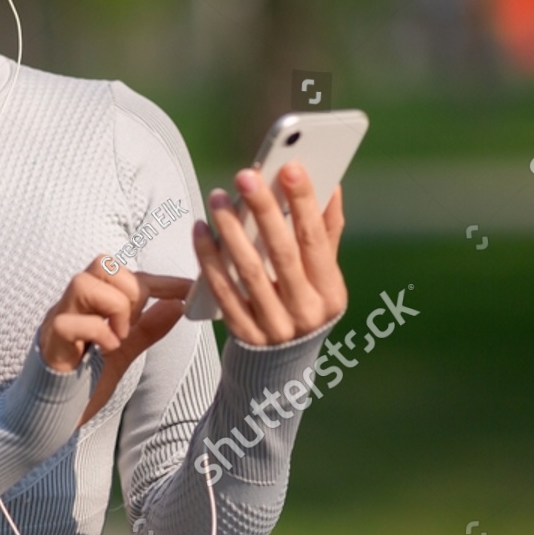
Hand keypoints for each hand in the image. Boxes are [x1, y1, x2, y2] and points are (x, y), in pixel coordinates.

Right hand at [37, 258, 191, 376]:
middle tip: (134, 323)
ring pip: (82, 283)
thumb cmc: (85, 379)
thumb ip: (148, 327)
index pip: (126, 275)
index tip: (187, 290)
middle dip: (130, 290)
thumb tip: (177, 305)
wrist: (53, 414)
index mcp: (91, 302)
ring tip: (119, 336)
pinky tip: (107, 350)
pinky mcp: (51, 343)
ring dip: (113, 307)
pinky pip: (69, 322)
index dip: (160, 281)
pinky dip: (97, 333)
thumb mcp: (125, 350)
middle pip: (101, 265)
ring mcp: (59, 320)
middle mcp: (73, 304)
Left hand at [191, 163, 346, 346]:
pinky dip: (208, 257)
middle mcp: (305, 311)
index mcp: (331, 292)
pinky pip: (222, 290)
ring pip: (249, 270)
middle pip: (282, 253)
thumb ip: (326, 233)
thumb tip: (332, 185)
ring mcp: (273, 326)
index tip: (290, 167)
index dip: (304, 203)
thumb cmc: (303, 304)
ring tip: (219, 196)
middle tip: (247, 175)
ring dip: (230, 229)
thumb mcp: (322, 277)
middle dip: (264, 210)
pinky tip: (200, 229)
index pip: (316, 240)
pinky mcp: (242, 334)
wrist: (279, 367)